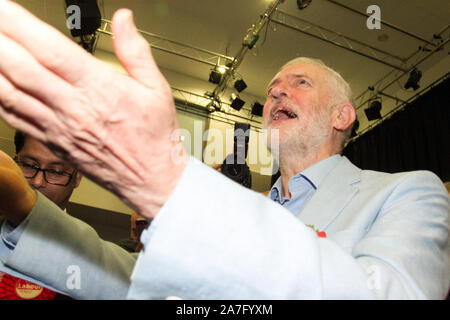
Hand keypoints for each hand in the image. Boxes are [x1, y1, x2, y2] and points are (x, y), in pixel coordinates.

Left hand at [0, 2, 187, 218]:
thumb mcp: (156, 88)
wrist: (150, 178)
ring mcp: (58, 127)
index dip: (21, 26)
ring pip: (11, 93)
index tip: (5, 9)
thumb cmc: (154, 137)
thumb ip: (135, 51)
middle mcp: (73, 108)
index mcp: (100, 89)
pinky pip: (14, 118)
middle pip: (22, 68)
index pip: (51, 51)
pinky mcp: (52, 142)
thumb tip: (123, 19)